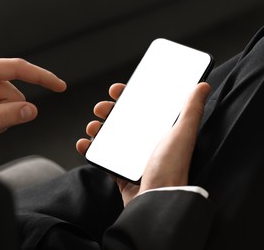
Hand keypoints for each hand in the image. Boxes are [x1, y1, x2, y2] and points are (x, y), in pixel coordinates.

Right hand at [76, 82, 209, 206]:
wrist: (157, 201)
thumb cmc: (171, 169)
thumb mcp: (183, 134)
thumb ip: (191, 110)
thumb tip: (202, 86)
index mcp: (161, 133)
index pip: (143, 109)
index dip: (128, 97)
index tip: (117, 90)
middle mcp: (147, 144)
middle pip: (123, 121)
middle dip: (109, 111)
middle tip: (101, 108)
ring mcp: (132, 159)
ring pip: (111, 138)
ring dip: (98, 129)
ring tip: (93, 126)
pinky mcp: (121, 173)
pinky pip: (103, 158)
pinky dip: (91, 150)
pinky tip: (84, 144)